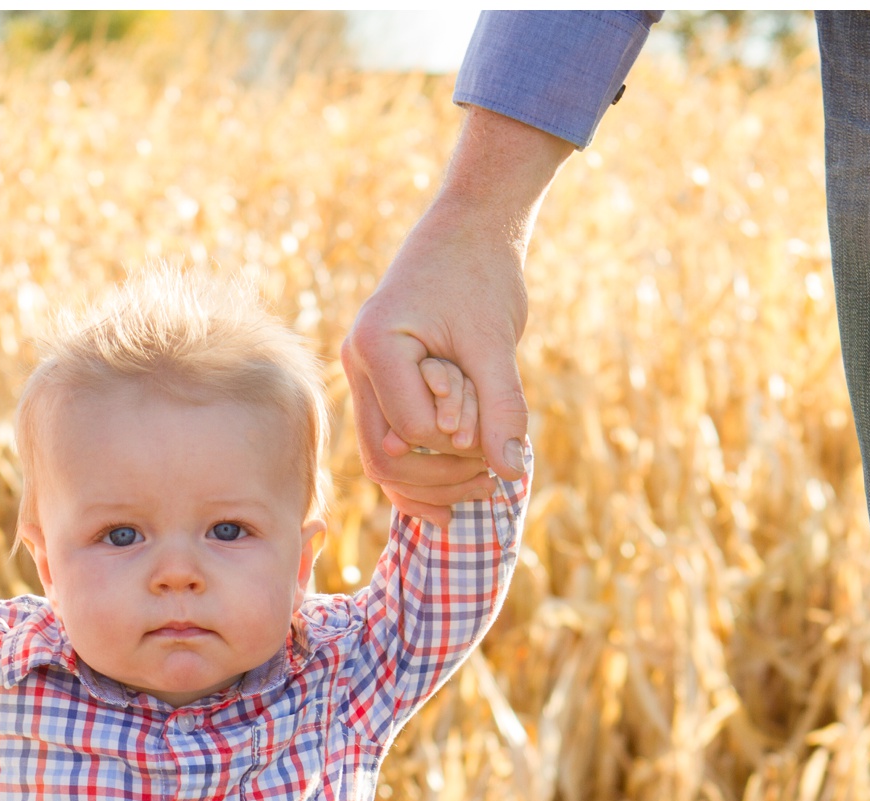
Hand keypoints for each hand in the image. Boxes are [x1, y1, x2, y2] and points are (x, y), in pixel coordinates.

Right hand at [342, 108, 567, 521]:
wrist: (468, 228)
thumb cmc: (481, 274)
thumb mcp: (495, 343)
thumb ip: (502, 407)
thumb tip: (512, 474)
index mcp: (376, 347)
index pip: (413, 431)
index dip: (458, 444)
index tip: (495, 433)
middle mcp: (357, 364)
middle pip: (384, 456)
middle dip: (439, 480)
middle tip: (493, 486)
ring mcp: (364, 375)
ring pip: (382, 456)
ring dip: (430, 482)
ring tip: (483, 492)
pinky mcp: (381, 381)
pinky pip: (389, 441)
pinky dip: (419, 471)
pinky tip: (449, 503)